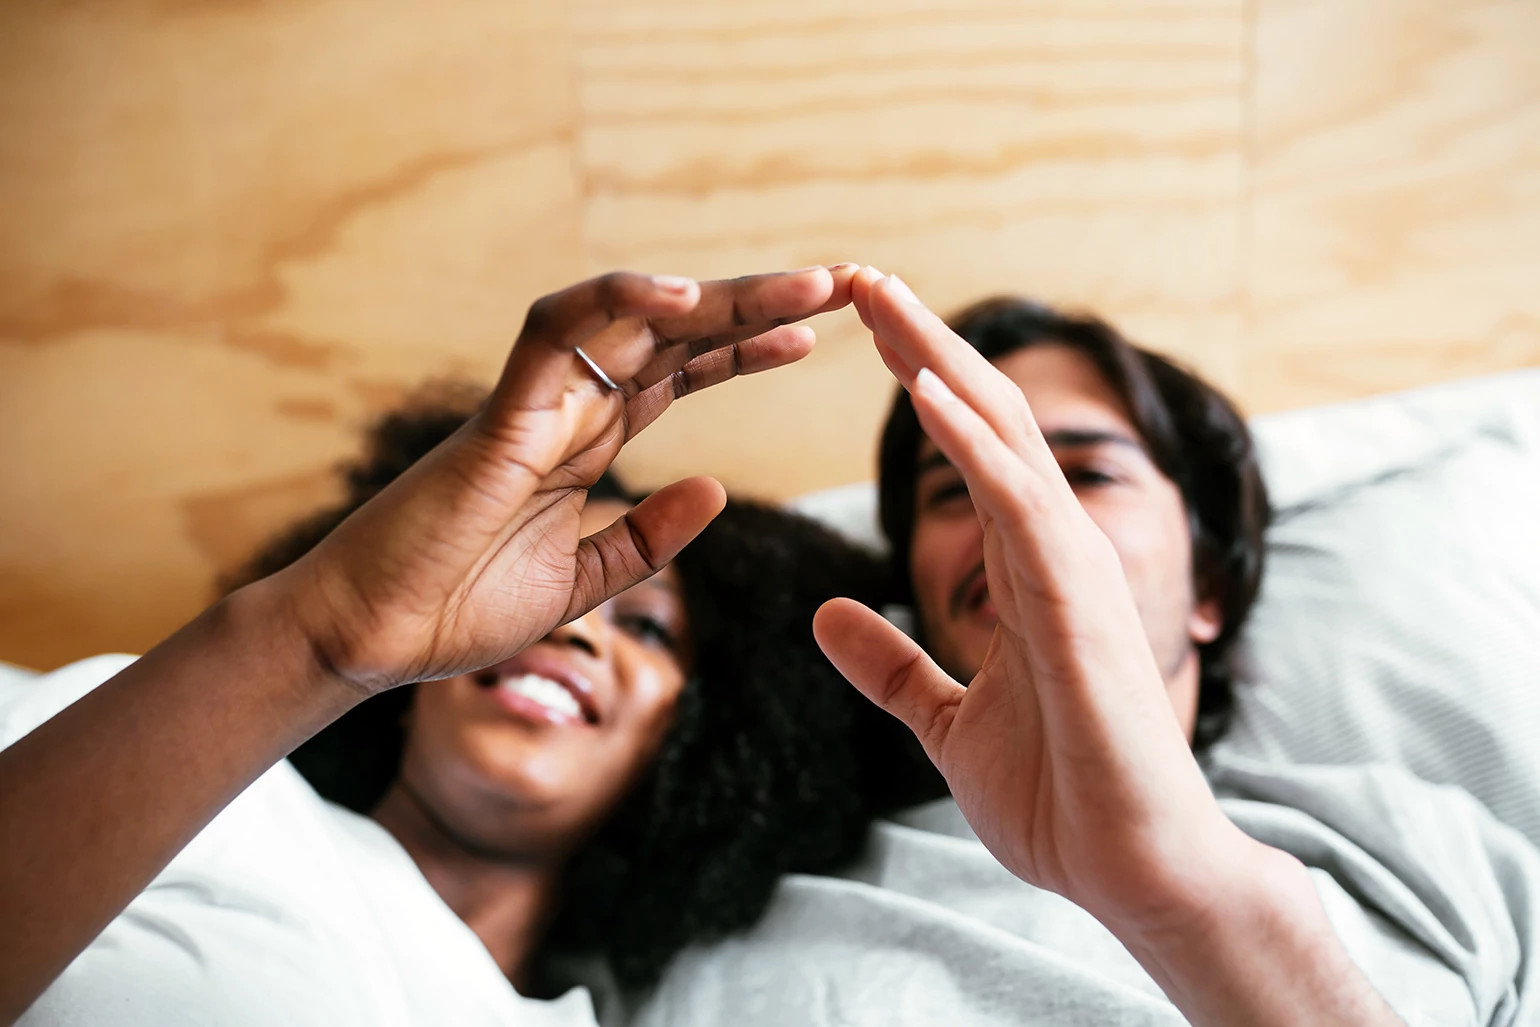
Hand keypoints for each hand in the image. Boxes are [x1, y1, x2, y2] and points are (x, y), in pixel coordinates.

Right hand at [281, 266, 854, 694]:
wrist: (370, 641)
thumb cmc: (456, 609)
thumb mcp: (582, 581)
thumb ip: (645, 538)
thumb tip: (716, 491)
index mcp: (587, 444)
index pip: (680, 374)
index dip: (745, 349)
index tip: (815, 335)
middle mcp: (567, 411)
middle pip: (673, 336)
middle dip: (756, 304)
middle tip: (841, 282)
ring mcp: (534, 407)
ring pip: (631, 320)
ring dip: (717, 296)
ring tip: (801, 285)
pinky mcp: (499, 420)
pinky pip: (554, 336)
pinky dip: (614, 306)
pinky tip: (685, 299)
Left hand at [814, 270, 1251, 936]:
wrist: (1130, 873)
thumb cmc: (1062, 796)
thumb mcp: (945, 723)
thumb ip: (894, 666)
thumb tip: (828, 615)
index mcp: (1023, 573)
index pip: (968, 451)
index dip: (917, 383)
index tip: (860, 328)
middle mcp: (1053, 554)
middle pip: (986, 420)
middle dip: (922, 345)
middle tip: (860, 277)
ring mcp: (1074, 575)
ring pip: (1007, 442)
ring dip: (942, 366)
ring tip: (882, 300)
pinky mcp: (1081, 611)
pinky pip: (1023, 511)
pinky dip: (975, 449)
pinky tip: (926, 397)